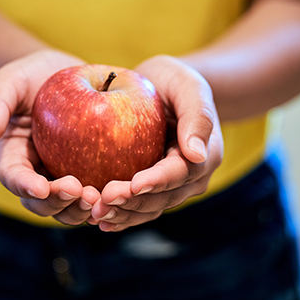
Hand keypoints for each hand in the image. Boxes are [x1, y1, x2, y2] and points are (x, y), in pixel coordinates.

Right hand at [0, 50, 100, 224]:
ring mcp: (61, 178)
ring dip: (81, 210)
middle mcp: (35, 174)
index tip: (41, 187)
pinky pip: (94, 195)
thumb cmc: (31, 75)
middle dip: (58, 203)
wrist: (63, 75)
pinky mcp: (87, 175)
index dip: (25, 186)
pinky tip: (120, 193)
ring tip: (99, 199)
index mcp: (12, 157)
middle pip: (41, 202)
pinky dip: (104, 200)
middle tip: (80, 192)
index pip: (13, 177)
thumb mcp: (10, 82)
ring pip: (67, 208)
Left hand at [90, 55, 223, 231]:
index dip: (157, 181)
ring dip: (122, 215)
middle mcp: (190, 178)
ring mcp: (169, 187)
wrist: (158, 87)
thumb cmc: (173, 80)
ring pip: (148, 209)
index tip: (134, 184)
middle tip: (103, 201)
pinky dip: (118, 216)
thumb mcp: (187, 85)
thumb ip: (197, 115)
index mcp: (204, 155)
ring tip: (95, 214)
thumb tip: (196, 154)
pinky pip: (135, 208)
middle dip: (133, 203)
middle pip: (162, 198)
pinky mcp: (149, 189)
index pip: (180, 172)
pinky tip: (95, 219)